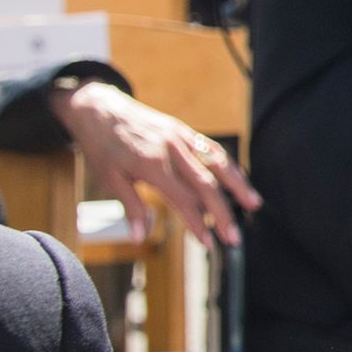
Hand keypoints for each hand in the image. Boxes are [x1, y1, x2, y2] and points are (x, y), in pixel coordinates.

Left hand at [51, 80, 260, 246]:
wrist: (97, 107)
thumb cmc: (101, 145)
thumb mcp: (108, 179)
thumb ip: (130, 207)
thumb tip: (140, 237)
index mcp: (151, 164)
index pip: (184, 200)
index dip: (198, 224)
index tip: (208, 243)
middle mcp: (171, 149)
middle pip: (206, 185)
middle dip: (223, 213)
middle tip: (234, 237)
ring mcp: (180, 138)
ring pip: (217, 163)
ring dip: (237, 185)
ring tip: (253, 204)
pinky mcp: (183, 131)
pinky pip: (211, 149)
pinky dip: (228, 166)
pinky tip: (238, 179)